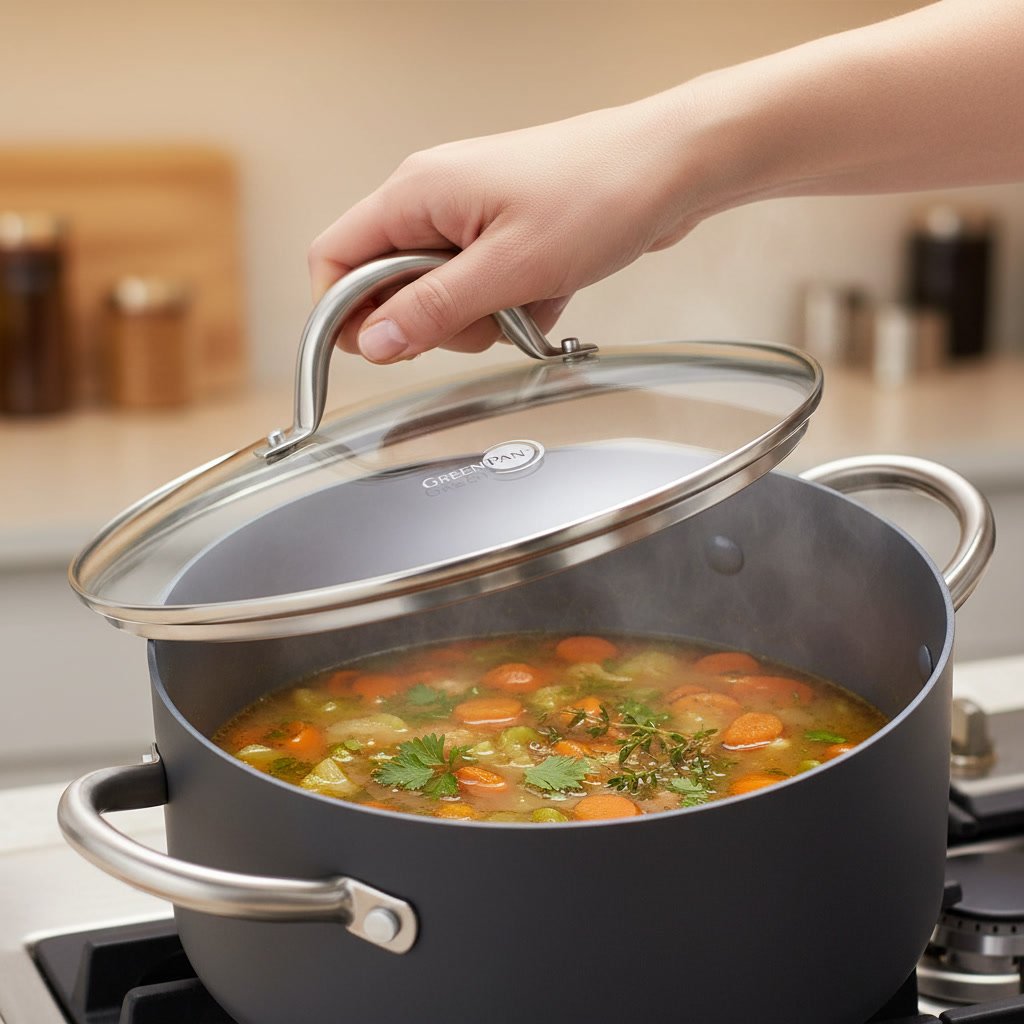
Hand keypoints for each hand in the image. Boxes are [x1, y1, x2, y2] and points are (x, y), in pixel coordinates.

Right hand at [308, 92, 705, 362]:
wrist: (672, 168)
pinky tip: (547, 291)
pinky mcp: (504, 234)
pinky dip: (512, 304)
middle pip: (389, 287)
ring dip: (481, 317)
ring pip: (441, 296)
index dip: (345, 314)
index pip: (335, 258)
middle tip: (483, 319)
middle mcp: (435, 200)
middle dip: (433, 322)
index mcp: (417, 193)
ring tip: (527, 298)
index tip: (382, 350)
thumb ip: (431, 310)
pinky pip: (484, 289)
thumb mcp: (507, 270)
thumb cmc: (599, 193)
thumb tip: (373, 342)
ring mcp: (471, 217)